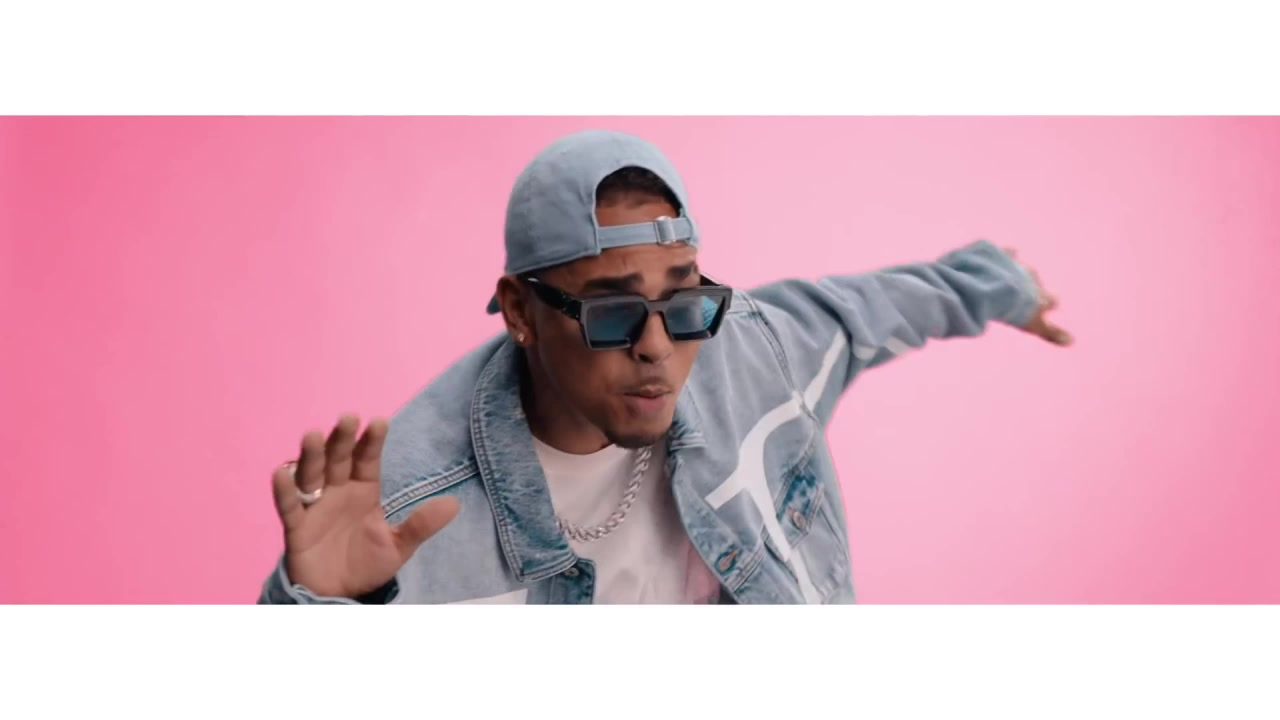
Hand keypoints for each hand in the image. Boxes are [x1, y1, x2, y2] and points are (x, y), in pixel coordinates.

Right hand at [271, 414, 460, 598]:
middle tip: (348, 418)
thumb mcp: (398, 547)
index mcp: (363, 491)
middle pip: (338, 459)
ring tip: (312, 435)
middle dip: (342, 439)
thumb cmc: (365, 564)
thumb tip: (454, 504)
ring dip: (311, 455)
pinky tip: (281, 471)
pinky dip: (283, 490)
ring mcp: (315, 506)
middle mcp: (337, 491)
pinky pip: (289, 506)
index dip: (372, 442)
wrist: (337, 596)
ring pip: (311, 475)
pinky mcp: (296, 526)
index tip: (379, 421)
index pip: (368, 460)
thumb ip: (421, 525)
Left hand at [1004, 248, 1072, 345]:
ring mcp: (1018, 267)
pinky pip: (1008, 253)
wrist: (997, 286)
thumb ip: (1051, 333)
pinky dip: (1007, 254)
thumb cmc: (1017, 309)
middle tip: (1030, 290)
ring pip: (1023, 268)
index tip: (1051, 305)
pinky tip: (1007, 253)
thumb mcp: (1033, 324)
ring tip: (1012, 274)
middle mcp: (1033, 279)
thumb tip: (1072, 342)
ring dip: (1018, 271)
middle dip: (1034, 286)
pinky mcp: (1003, 257)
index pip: (1051, 301)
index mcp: (1040, 297)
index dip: (1050, 303)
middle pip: (1037, 282)